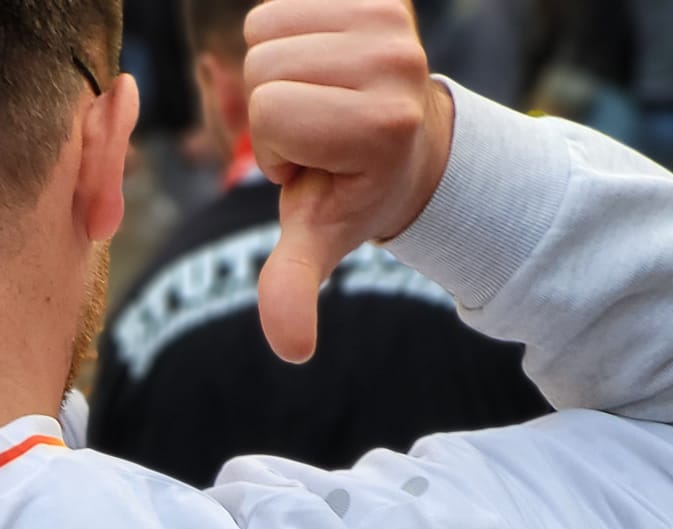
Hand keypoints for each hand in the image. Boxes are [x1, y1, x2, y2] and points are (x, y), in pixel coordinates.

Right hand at [244, 0, 453, 362]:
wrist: (406, 143)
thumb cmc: (349, 194)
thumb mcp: (317, 241)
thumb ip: (293, 287)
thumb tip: (292, 350)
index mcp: (380, 125)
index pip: (272, 112)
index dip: (277, 147)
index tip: (312, 165)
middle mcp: (397, 62)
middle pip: (266, 67)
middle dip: (275, 108)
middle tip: (315, 135)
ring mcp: (393, 18)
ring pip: (269, 29)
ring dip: (279, 72)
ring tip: (320, 104)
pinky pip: (286, 1)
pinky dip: (289, 35)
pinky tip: (321, 69)